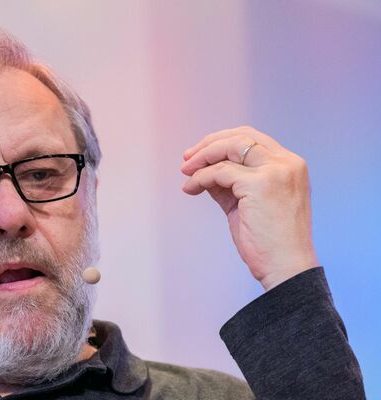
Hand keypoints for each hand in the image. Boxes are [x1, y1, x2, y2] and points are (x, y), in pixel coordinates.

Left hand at [180, 126, 318, 290]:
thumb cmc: (269, 242)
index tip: (199, 154)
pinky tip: (191, 189)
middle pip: (241, 136)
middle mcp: (287, 163)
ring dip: (202, 158)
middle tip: (187, 159)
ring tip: (186, 173)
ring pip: (230, 147)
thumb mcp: (248, 203)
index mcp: (290, 165)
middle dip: (209, 144)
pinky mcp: (260, 184)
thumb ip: (230, 183)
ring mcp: (276, 171)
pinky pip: (219, 172)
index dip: (222, 141)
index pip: (253, 138)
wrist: (286, 269)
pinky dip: (200, 178)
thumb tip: (202, 171)